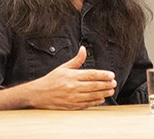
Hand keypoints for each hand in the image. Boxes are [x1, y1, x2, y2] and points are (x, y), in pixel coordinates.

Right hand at [0, 46, 116, 110]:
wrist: (39, 95)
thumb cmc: (51, 80)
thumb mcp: (63, 67)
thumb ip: (76, 60)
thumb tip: (83, 49)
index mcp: (71, 76)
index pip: (91, 74)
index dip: (103, 75)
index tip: (111, 75)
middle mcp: (73, 87)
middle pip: (94, 85)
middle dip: (106, 84)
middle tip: (114, 83)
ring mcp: (73, 97)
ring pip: (93, 95)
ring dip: (104, 93)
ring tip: (111, 90)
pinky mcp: (72, 106)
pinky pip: (87, 104)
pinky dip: (96, 102)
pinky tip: (101, 99)